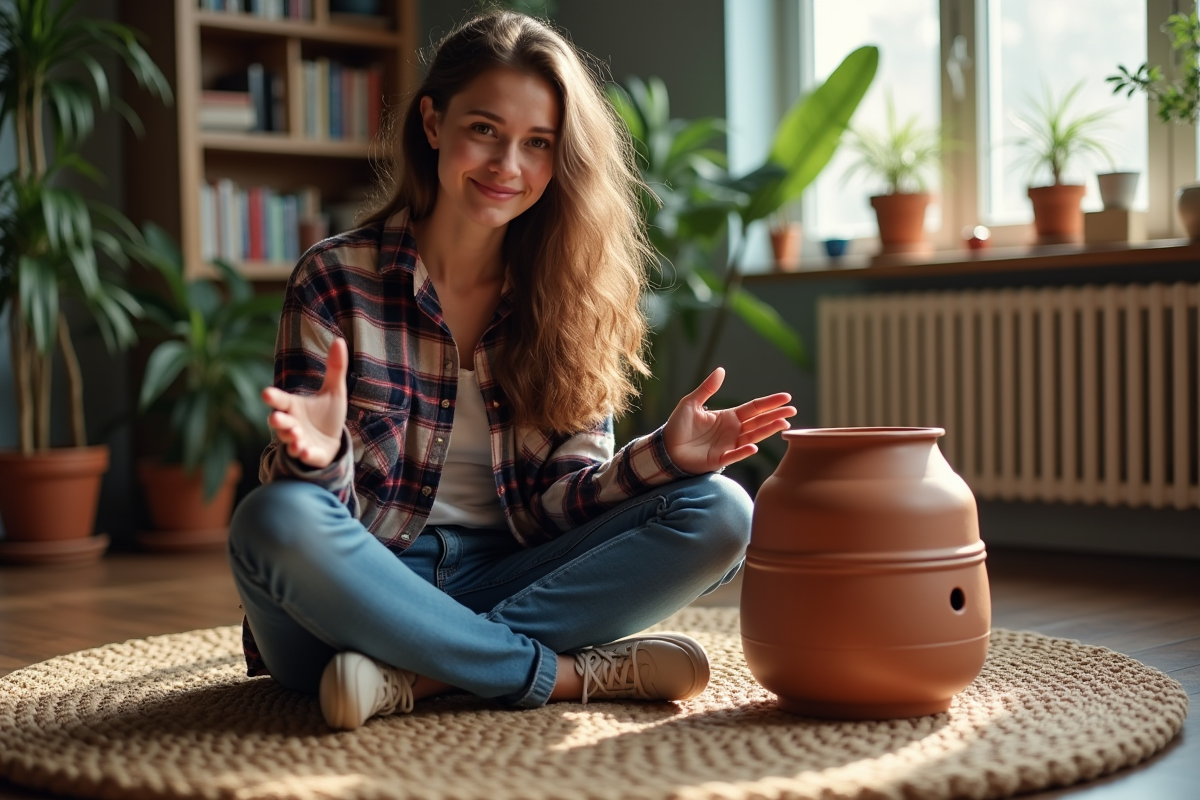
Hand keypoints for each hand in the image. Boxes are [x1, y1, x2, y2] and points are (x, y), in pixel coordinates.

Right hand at [262, 337, 348, 468]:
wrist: (332, 443)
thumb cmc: (328, 415)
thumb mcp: (334, 391)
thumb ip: (335, 368)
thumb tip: (340, 341)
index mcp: (293, 406)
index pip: (280, 400)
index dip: (273, 397)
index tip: (266, 393)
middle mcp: (291, 423)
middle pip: (280, 422)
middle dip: (277, 421)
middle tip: (276, 417)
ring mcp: (298, 440)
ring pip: (289, 440)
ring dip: (291, 438)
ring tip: (296, 435)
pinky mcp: (308, 454)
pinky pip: (303, 454)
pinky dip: (303, 453)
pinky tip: (305, 450)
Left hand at [662, 367, 795, 473]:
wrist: (666, 449)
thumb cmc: (678, 426)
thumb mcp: (690, 403)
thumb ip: (707, 388)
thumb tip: (721, 370)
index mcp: (728, 416)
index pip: (754, 408)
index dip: (769, 403)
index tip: (786, 398)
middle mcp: (733, 431)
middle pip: (759, 421)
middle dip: (776, 415)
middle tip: (792, 410)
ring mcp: (729, 445)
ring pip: (753, 437)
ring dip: (767, 431)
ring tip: (783, 424)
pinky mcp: (720, 459)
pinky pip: (735, 455)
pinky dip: (744, 451)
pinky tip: (754, 446)